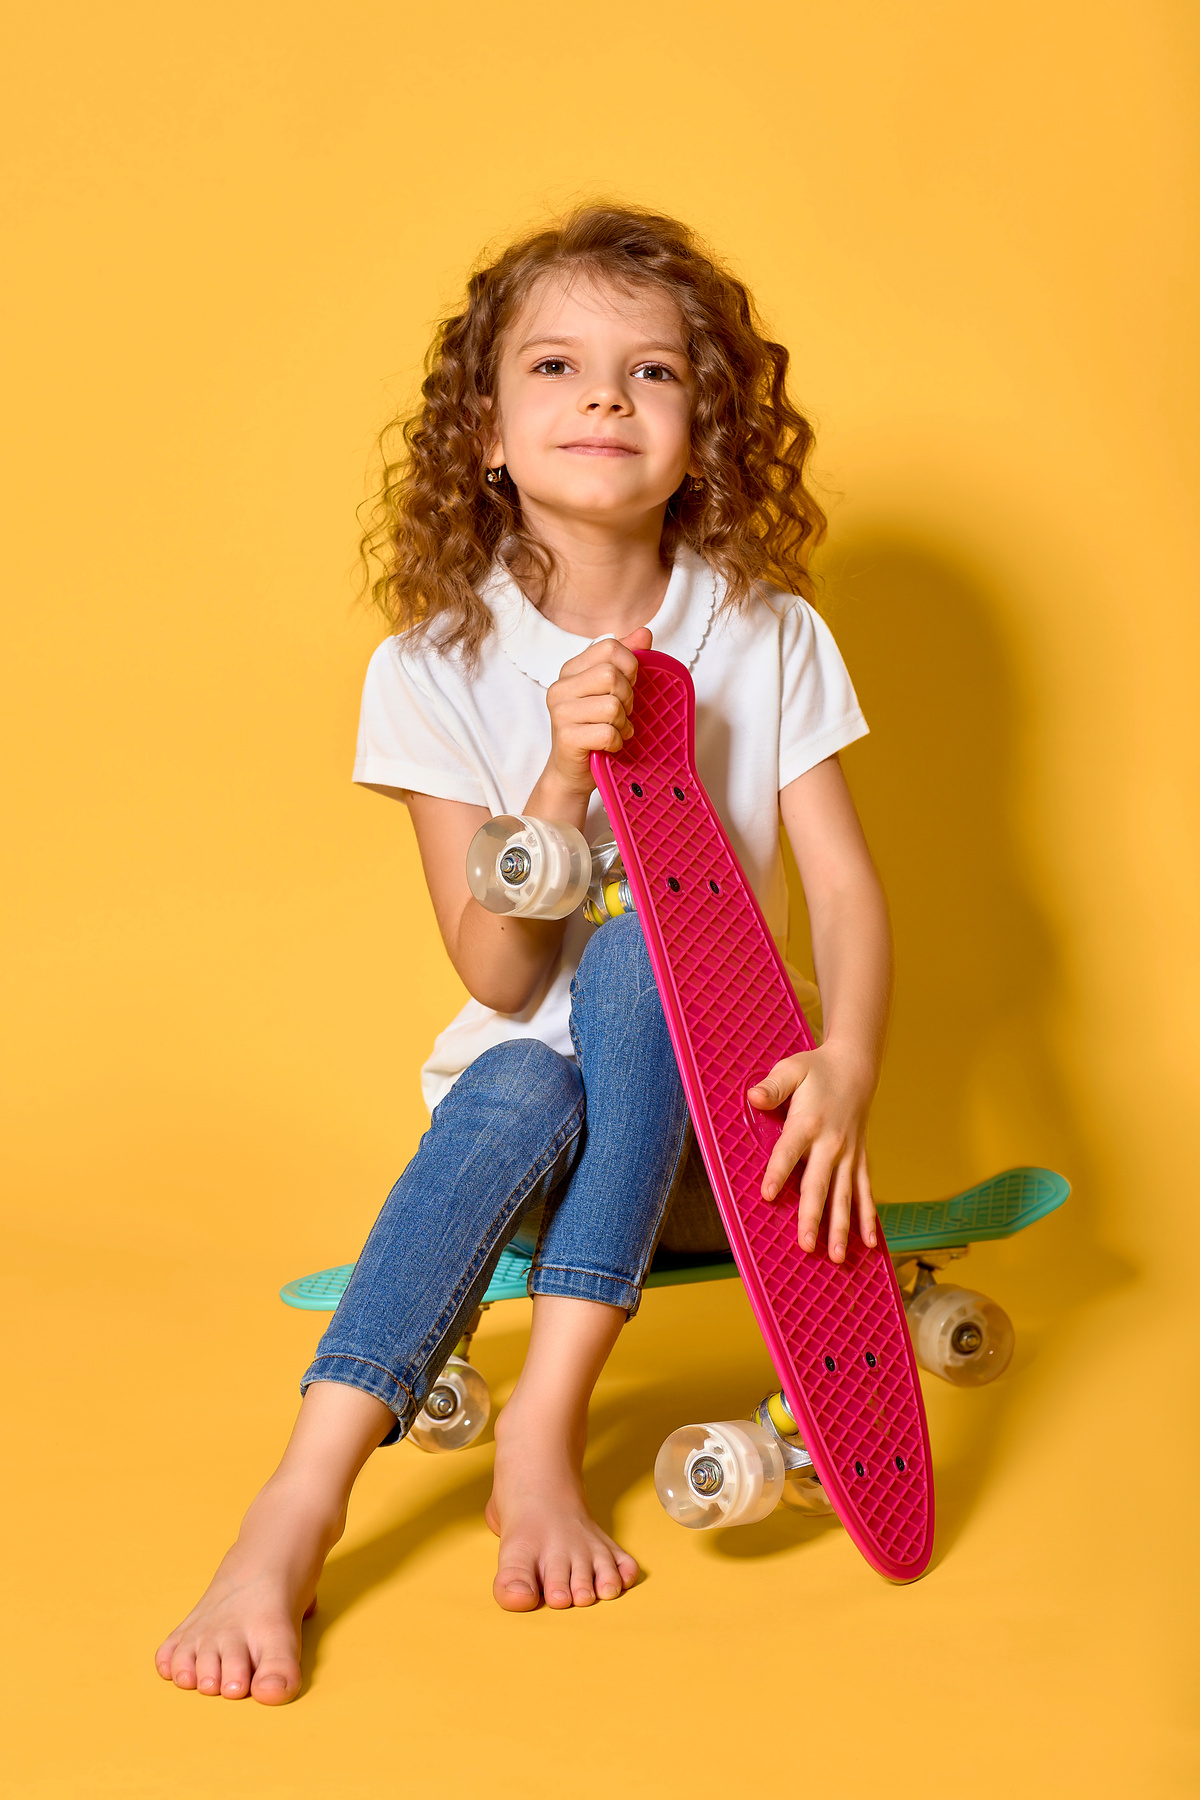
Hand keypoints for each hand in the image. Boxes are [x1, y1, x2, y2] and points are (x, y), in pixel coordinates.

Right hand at [544, 629, 651, 797]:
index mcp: (572, 670)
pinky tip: (610, 745)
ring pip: (611, 705)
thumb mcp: (610, 691)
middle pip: (611, 675)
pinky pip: (607, 732)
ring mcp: (560, 712)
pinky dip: (617, 741)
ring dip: (623, 722)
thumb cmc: (594, 728)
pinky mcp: (566, 737)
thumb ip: (626, 660)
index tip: (629, 685)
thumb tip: (644, 632)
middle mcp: (560, 687)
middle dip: (628, 697)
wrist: (572, 771)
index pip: (610, 647)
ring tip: (617, 730)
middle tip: (623, 713)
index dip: (630, 666)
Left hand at [747, 1043, 878, 1262]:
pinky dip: (868, 1218)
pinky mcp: (860, 1160)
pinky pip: (865, 1192)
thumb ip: (773, 1087)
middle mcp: (831, 1144)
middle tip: (806, 1245)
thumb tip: (753, 1096)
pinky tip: (871, 1243)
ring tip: (836, 1256)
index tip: (767, 1195)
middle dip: (812, 1217)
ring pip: (845, 1197)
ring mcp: (849, 1155)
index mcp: (809, 1123)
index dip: (777, 1173)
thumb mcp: (791, 1069)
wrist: (855, 1067)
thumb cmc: (816, 1070)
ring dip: (841, 1228)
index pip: (789, 1152)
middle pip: (819, 1185)